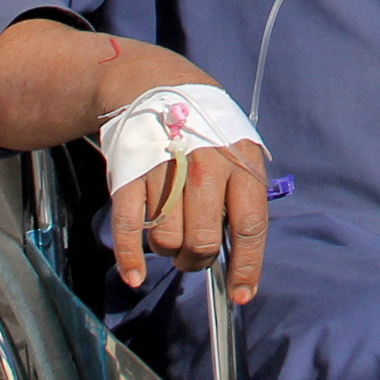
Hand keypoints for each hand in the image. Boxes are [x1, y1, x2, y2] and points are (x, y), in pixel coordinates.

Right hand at [110, 140, 270, 303]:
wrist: (156, 85)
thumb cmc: (205, 130)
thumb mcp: (238, 151)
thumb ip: (242, 196)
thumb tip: (239, 252)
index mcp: (240, 163)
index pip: (250, 227)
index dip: (246, 267)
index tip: (241, 294)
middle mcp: (204, 167)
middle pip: (203, 241)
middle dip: (198, 260)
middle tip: (194, 256)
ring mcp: (165, 170)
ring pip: (166, 240)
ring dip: (168, 252)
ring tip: (171, 237)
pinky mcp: (129, 175)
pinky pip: (129, 229)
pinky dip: (130, 259)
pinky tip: (135, 276)